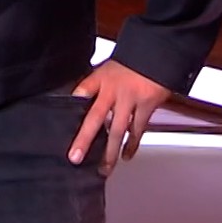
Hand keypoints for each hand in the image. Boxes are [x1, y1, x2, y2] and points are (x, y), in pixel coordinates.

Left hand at [68, 61, 172, 175]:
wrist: (158, 54)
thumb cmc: (131, 63)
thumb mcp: (107, 68)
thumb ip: (95, 86)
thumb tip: (80, 101)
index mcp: (101, 79)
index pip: (82, 90)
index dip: (72, 102)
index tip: (63, 117)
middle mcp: (114, 90)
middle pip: (95, 117)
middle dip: (85, 139)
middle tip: (76, 157)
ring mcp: (131, 99)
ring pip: (118, 130)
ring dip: (111, 151)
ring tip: (105, 168)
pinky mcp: (147, 105)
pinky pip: (138, 129)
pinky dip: (132, 144)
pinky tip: (126, 155)